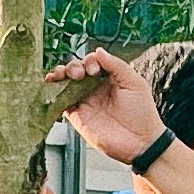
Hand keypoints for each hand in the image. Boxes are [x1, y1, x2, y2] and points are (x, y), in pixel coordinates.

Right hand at [46, 48, 166, 164]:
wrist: (140, 142)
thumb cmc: (142, 114)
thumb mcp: (134, 83)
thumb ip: (116, 65)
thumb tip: (98, 51)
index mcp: (109, 78)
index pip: (92, 62)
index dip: (89, 61)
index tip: (93, 69)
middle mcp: (95, 88)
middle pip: (76, 70)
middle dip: (73, 66)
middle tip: (79, 74)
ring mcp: (85, 102)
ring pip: (65, 83)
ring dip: (60, 75)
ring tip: (61, 75)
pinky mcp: (77, 116)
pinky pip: (60, 102)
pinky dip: (53, 93)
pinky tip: (52, 85)